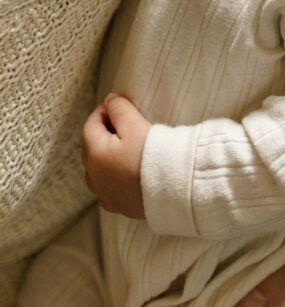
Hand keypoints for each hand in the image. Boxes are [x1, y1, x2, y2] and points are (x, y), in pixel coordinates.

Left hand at [81, 92, 150, 218]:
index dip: (101, 111)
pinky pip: (106, 188)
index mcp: (95, 154)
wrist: (173, 188)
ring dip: (104, 155)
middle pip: (91, 148)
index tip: (113, 104)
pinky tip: (124, 171)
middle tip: (119, 120)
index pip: (90, 126)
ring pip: (96, 170)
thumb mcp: (135, 124)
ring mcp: (104, 194)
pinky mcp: (117, 206)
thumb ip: (119, 109)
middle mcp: (94, 177)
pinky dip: (111, 176)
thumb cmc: (153, 154)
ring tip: (123, 145)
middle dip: (102, 132)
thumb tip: (110, 100)